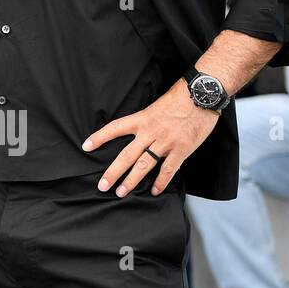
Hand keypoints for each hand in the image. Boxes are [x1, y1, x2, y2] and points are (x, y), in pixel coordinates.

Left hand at [82, 80, 220, 196]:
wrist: (202, 95)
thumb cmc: (179, 97)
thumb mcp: (156, 106)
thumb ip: (146, 120)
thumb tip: (138, 132)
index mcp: (142, 119)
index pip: (115, 128)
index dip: (99, 137)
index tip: (86, 146)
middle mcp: (150, 132)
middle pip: (127, 155)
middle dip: (113, 172)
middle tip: (102, 185)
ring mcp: (166, 142)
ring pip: (144, 165)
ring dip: (131, 181)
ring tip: (121, 192)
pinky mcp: (182, 150)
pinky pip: (169, 170)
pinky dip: (161, 182)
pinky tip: (154, 191)